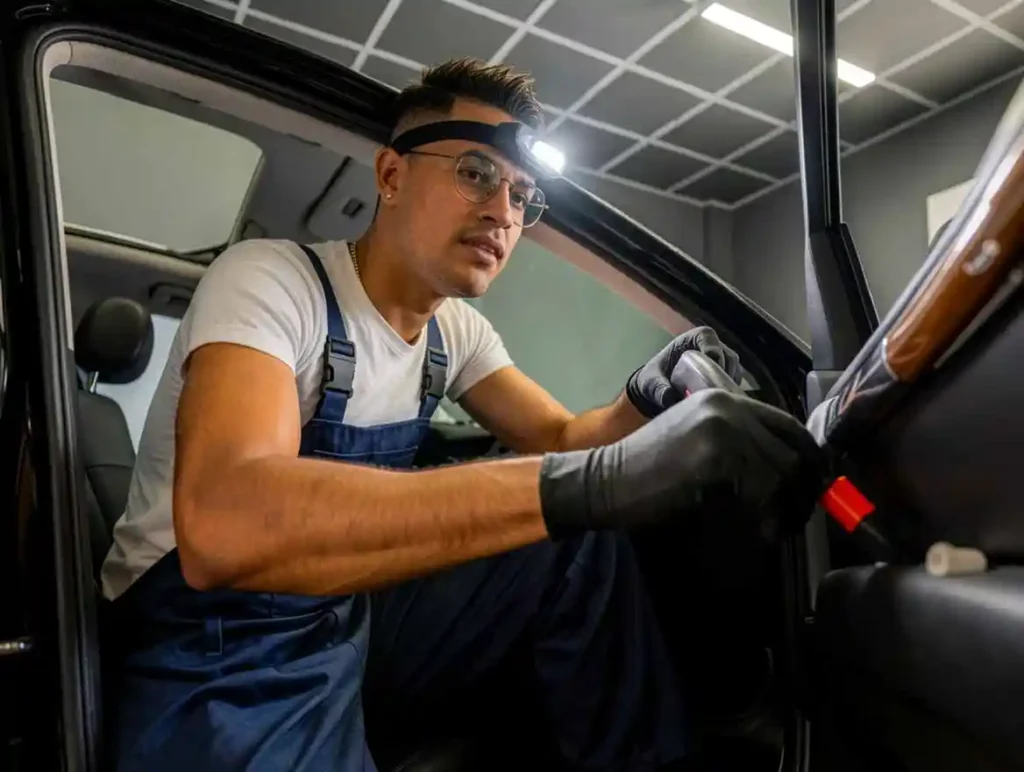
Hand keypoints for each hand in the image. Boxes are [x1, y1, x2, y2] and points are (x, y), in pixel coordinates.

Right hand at [539, 389, 828, 539]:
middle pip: (795, 453)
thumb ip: (739, 440)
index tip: (812, 486)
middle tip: (794, 517)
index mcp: (726, 400)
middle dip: (803, 491)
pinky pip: (760, 497)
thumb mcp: (696, 437)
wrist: (607, 481)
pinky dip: (764, 521)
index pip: (791, 426)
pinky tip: (755, 533)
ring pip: (783, 477)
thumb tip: (793, 465)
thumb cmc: (650, 468)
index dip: (810, 459)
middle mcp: (729, 409)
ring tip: (774, 529)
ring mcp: (722, 433)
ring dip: (786, 510)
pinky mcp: (714, 463)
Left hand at [625, 328, 742, 417]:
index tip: (713, 365)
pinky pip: (735, 382)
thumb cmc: (653, 380)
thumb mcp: (650, 383)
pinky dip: (732, 391)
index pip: (707, 336)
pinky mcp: (726, 378)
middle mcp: (710, 347)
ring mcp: (720, 362)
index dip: (713, 349)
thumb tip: (670, 398)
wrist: (657, 393)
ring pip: (734, 369)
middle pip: (726, 354)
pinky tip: (723, 403)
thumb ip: (658, 388)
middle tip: (717, 389)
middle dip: (724, 371)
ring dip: (730, 383)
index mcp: (691, 339)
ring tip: (720, 399)